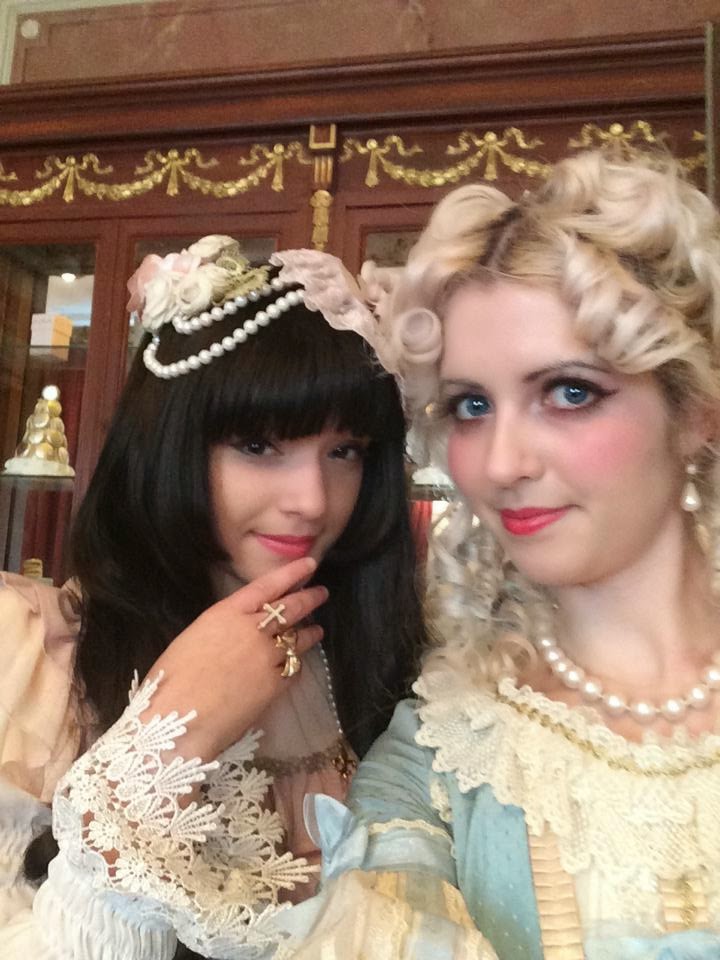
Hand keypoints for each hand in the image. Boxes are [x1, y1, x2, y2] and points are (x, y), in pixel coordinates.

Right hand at [140, 557, 326, 761]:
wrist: (178, 721)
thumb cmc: (170, 679)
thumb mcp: (193, 638)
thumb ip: (221, 628)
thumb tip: (235, 629)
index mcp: (227, 613)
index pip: (268, 586)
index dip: (291, 573)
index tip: (309, 565)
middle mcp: (253, 630)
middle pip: (291, 609)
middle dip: (309, 598)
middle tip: (321, 593)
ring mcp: (267, 657)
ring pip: (297, 639)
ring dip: (309, 633)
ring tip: (317, 630)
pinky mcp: (275, 686)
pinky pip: (293, 669)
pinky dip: (296, 664)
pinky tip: (296, 665)